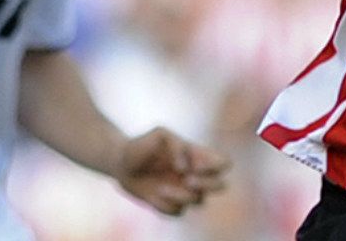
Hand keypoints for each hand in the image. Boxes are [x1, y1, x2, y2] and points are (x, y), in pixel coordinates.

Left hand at [115, 128, 230, 215]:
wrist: (121, 162)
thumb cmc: (142, 144)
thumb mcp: (160, 134)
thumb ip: (176, 145)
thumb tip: (184, 169)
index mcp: (198, 156)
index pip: (225, 163)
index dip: (217, 167)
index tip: (195, 165)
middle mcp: (196, 174)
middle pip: (221, 186)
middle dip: (206, 184)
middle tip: (187, 180)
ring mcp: (184, 191)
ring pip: (200, 201)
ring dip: (182, 196)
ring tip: (160, 187)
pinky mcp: (171, 204)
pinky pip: (178, 212)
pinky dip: (166, 205)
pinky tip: (153, 195)